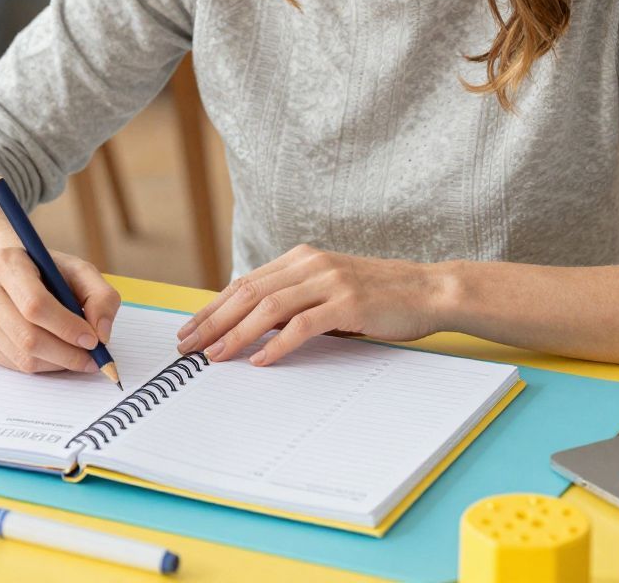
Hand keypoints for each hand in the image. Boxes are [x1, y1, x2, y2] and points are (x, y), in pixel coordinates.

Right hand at [0, 242, 122, 374]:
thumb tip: (102, 334)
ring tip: (79, 358)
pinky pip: (13, 364)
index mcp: (8, 263)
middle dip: (67, 354)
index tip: (93, 340)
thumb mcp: (77, 269)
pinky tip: (57, 357)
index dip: (67, 327)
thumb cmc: (43, 269)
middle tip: (93, 360)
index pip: (36, 305)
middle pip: (28, 337)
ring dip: (57, 364)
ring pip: (21, 356)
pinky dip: (41, 366)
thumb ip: (100, 296)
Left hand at [175, 245, 451, 366]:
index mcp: (302, 258)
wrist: (429, 290)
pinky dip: (277, 344)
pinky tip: (261, 361)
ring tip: (216, 356)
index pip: (245, 282)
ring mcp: (330, 280)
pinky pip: (302, 325)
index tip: (191, 330)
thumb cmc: (380, 297)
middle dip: (214, 321)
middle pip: (248, 292)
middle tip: (189, 346)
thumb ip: (296, 301)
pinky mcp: (348, 302)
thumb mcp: (330, 290)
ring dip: (237, 334)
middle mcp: (311, 263)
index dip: (214, 307)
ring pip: (269, 307)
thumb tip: (252, 328)